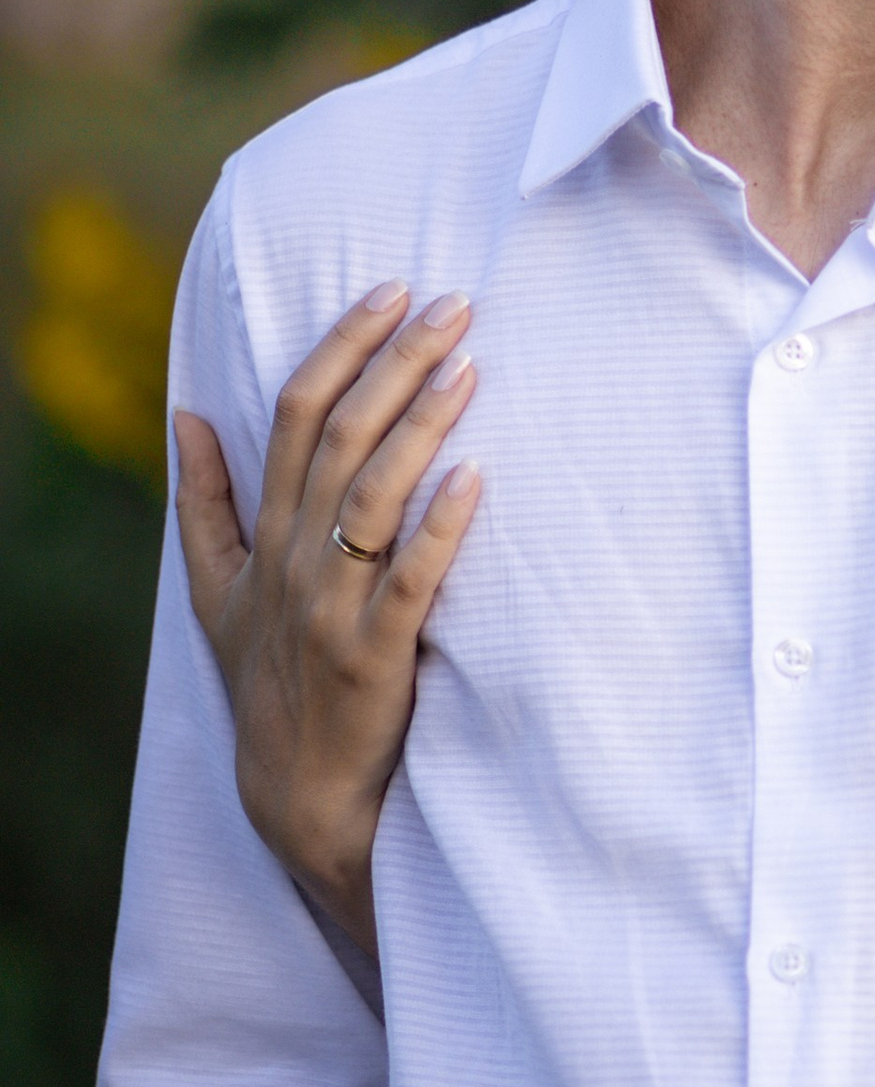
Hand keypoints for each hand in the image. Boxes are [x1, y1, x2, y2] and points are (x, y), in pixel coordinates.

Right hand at [173, 281, 482, 954]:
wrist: (298, 797)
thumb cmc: (269, 682)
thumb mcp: (218, 591)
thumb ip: (204, 502)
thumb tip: (187, 413)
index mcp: (265, 533)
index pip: (298, 416)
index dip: (342, 347)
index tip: (392, 290)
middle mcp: (294, 560)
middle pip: (342, 438)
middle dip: (397, 362)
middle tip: (454, 302)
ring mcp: (332, 608)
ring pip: (373, 497)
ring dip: (420, 425)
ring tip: (467, 364)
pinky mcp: (376, 657)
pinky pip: (410, 582)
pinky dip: (440, 527)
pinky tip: (474, 477)